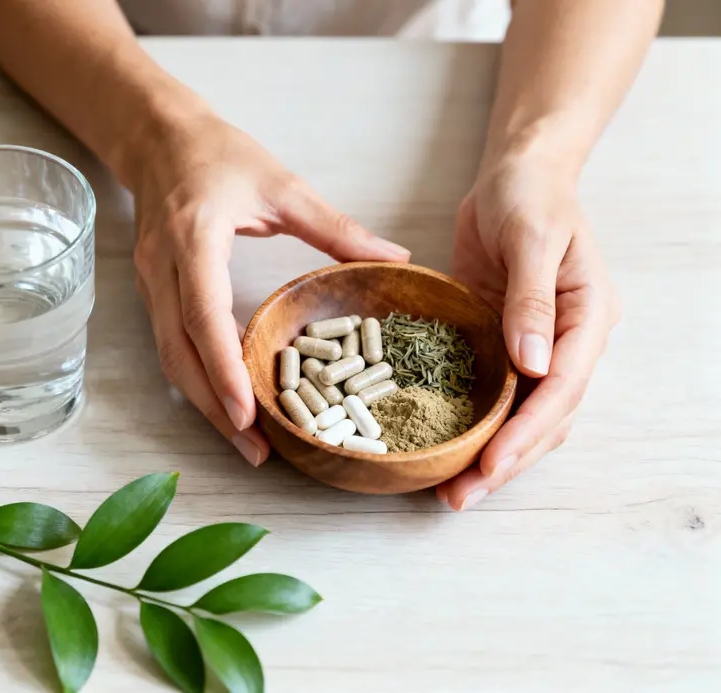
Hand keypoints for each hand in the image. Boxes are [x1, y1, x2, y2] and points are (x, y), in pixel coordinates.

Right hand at [131, 113, 409, 466]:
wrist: (156, 138)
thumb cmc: (218, 154)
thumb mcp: (282, 184)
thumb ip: (336, 227)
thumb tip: (395, 257)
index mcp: (194, 239)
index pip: (203, 317)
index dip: (224, 370)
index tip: (248, 414)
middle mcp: (163, 269)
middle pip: (180, 355)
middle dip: (215, 409)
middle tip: (255, 452)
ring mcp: (151, 284)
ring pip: (170, 358)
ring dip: (204, 404)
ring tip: (245, 442)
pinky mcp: (153, 292)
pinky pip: (171, 345)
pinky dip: (199, 379)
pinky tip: (229, 400)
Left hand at [437, 156, 621, 509]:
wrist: (515, 176)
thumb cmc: (529, 195)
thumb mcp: (532, 237)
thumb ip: (531, 300)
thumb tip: (533, 365)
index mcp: (587, 316)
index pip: (563, 387)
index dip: (527, 429)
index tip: (491, 462)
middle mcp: (567, 341)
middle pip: (545, 416)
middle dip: (507, 459)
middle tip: (463, 496)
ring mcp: (535, 346)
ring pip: (521, 415)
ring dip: (490, 453)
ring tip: (452, 490)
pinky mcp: (502, 343)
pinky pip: (493, 392)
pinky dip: (474, 422)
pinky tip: (444, 445)